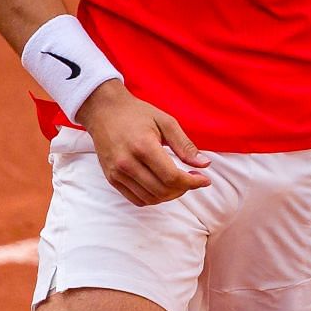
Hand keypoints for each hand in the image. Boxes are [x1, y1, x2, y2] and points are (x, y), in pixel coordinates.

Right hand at [78, 80, 211, 205]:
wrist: (104, 112)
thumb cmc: (138, 114)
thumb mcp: (166, 122)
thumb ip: (185, 145)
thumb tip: (205, 165)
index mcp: (143, 146)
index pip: (172, 177)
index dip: (192, 182)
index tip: (205, 180)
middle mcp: (127, 163)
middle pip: (162, 190)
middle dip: (184, 189)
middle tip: (192, 178)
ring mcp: (117, 173)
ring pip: (150, 198)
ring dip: (170, 195)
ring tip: (179, 182)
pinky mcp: (111, 178)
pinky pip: (136, 199)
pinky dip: (154, 198)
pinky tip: (162, 186)